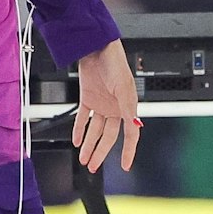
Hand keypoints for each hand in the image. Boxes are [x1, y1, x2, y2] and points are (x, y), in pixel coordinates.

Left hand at [73, 39, 139, 172]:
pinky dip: (79, 129)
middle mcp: (115, 107)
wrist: (96, 47)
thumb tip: (136, 126)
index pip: (130, 134)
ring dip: (89, 145)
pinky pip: (83, 118)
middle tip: (94, 166)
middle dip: (101, 152)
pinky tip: (77, 140)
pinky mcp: (88, 98)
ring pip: (95, 130)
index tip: (125, 165)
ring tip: (84, 159)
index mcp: (128, 105)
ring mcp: (101, 104)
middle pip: (108, 136)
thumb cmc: (114, 62)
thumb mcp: (124, 87)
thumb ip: (128, 108)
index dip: (128, 150)